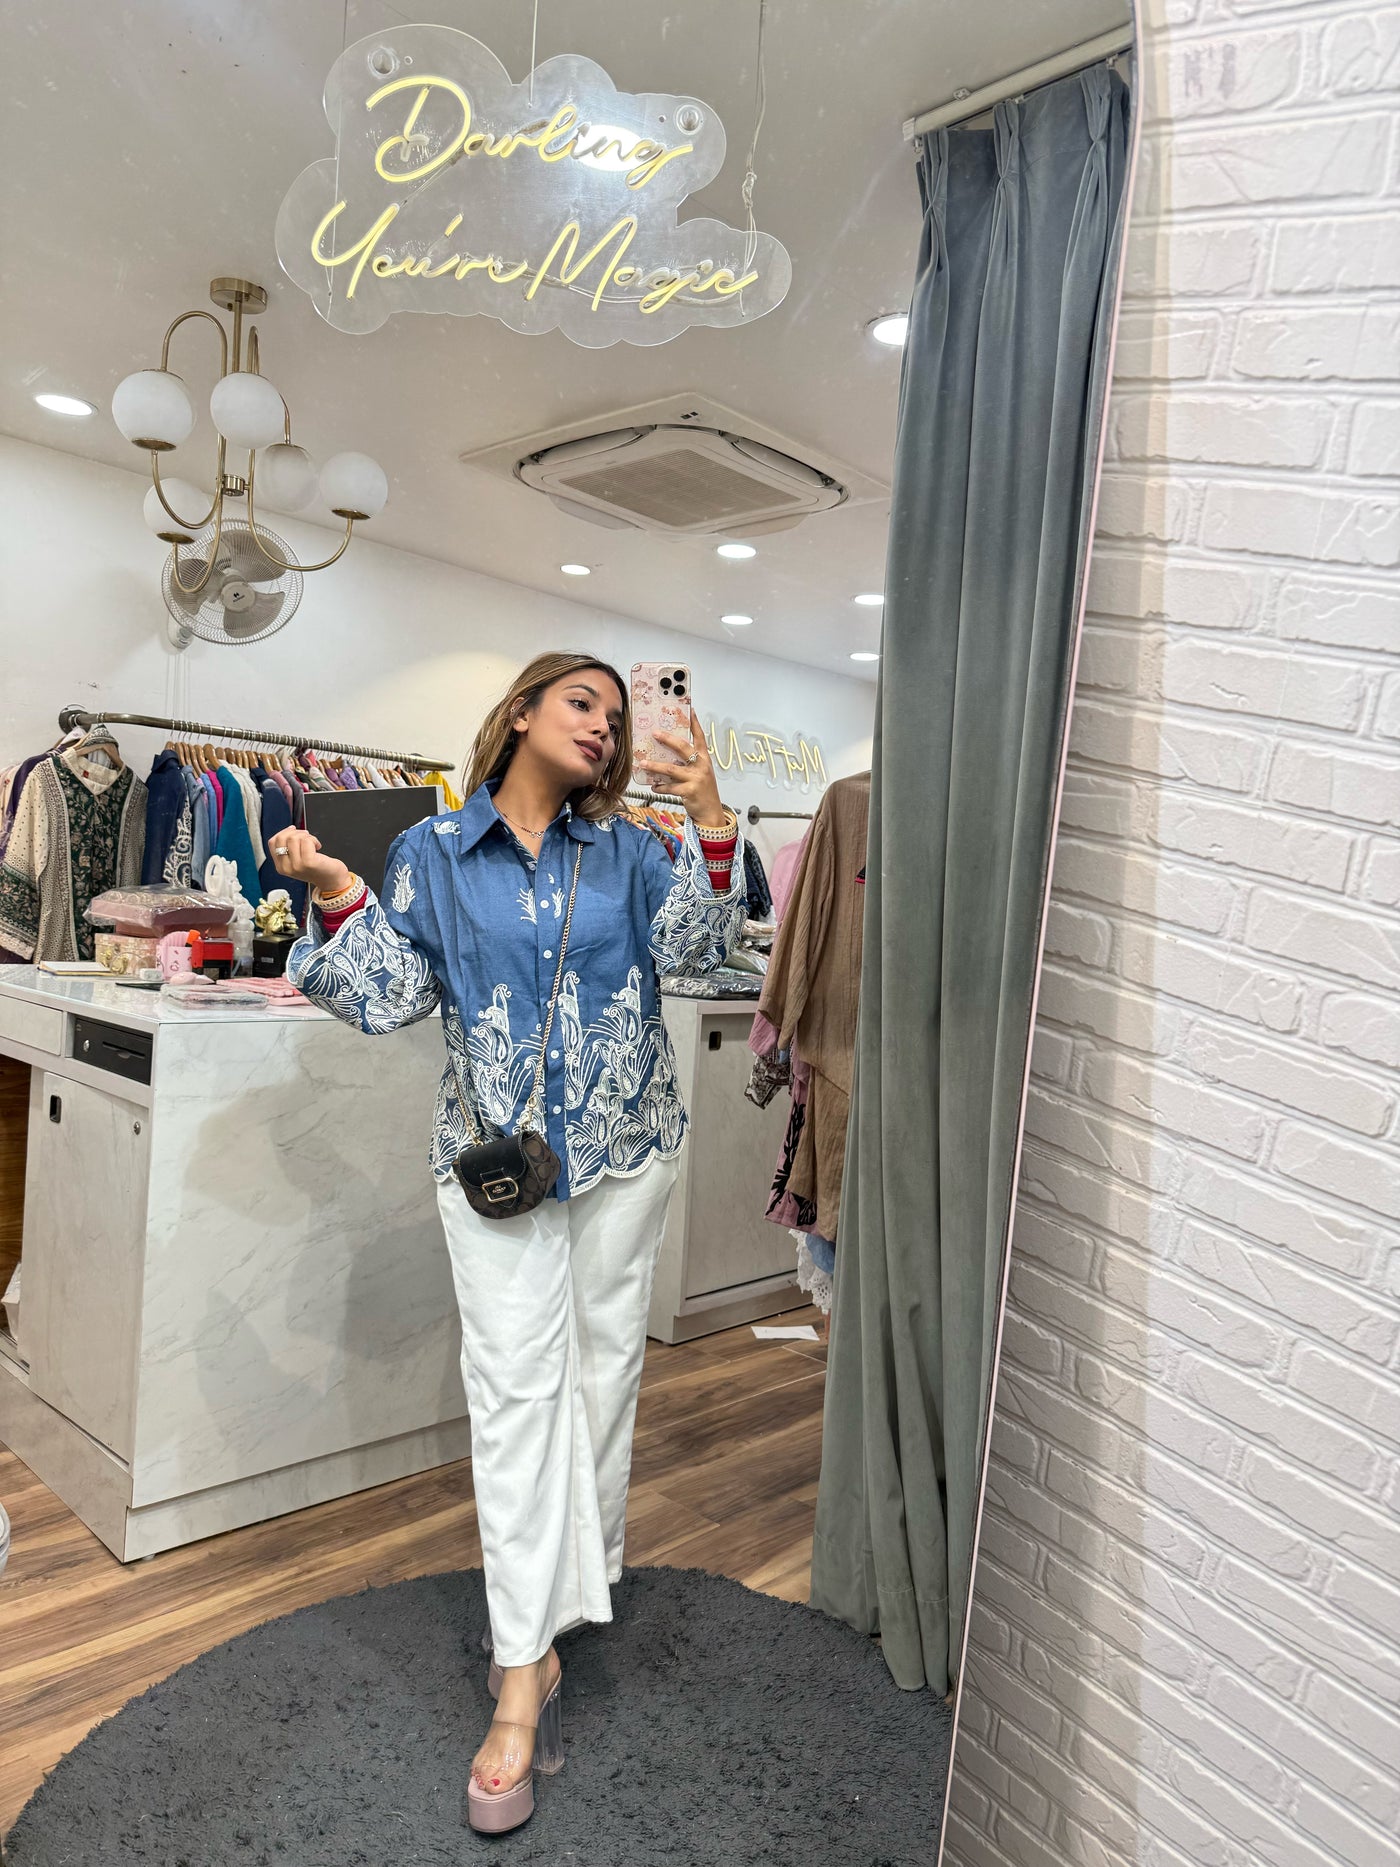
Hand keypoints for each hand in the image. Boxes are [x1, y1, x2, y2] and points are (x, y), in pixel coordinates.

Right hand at [268, 828, 351, 895]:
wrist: (332, 880)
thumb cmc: (317, 868)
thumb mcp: (297, 860)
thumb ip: (289, 849)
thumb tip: (288, 830)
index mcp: (280, 867)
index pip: (272, 842)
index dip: (283, 832)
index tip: (293, 831)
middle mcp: (286, 868)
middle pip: (282, 838)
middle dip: (296, 833)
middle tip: (306, 838)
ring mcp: (297, 866)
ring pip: (294, 838)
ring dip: (307, 836)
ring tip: (313, 843)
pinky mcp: (308, 862)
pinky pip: (306, 841)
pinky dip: (314, 839)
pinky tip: (318, 846)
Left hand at [637, 710, 725, 826]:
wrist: (711, 812)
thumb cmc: (703, 791)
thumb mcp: (700, 773)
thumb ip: (688, 763)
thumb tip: (667, 755)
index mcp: (704, 759)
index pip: (700, 737)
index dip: (695, 723)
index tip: (690, 710)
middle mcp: (701, 766)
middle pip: (683, 748)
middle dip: (667, 739)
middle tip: (654, 733)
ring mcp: (696, 778)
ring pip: (671, 769)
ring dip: (655, 766)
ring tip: (643, 763)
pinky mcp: (689, 791)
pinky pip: (669, 787)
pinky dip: (659, 787)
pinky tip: (653, 786)